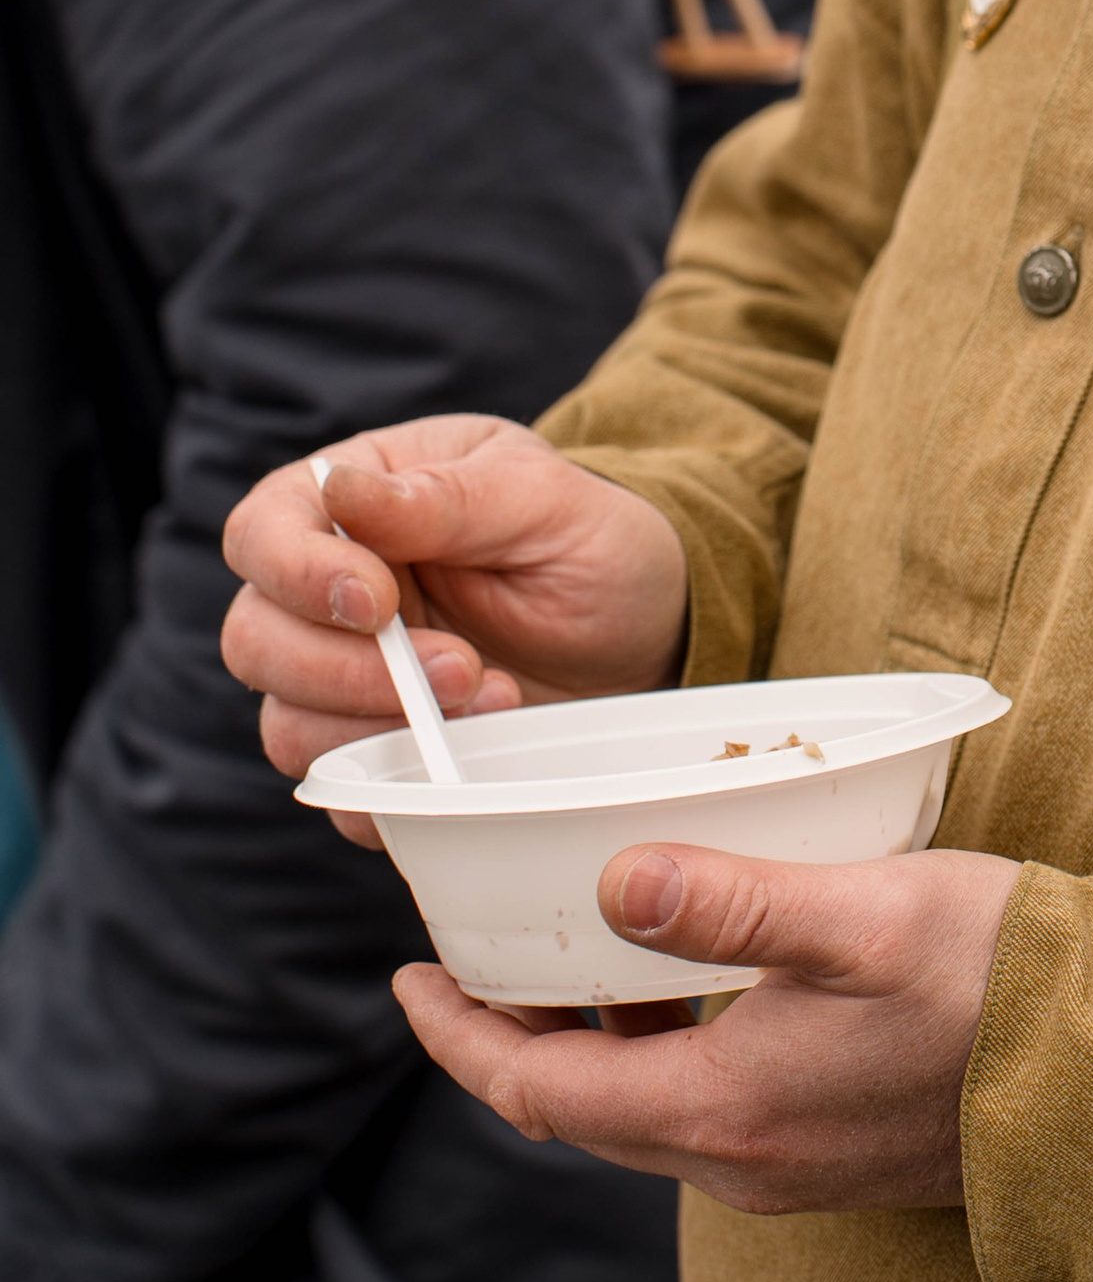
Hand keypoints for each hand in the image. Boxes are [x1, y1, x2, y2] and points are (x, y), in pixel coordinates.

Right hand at [221, 418, 690, 828]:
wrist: (647, 630)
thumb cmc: (592, 541)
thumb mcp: (542, 497)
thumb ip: (445, 498)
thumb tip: (339, 489)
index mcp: (353, 502)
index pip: (263, 532)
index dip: (297, 573)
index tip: (377, 602)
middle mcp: (327, 592)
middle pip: (256, 640)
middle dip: (348, 668)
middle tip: (460, 668)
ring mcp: (346, 677)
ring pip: (285, 723)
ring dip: (379, 729)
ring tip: (493, 699)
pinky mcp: (378, 750)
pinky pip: (339, 792)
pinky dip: (390, 793)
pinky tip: (461, 767)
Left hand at [391, 843, 1021, 1208]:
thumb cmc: (1002, 980)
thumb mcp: (863, 912)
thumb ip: (733, 901)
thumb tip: (613, 883)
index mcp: (725, 1110)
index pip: (539, 1091)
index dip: (459, 1036)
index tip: (408, 974)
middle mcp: (743, 1163)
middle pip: (581, 1111)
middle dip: (513, 1038)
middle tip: (473, 956)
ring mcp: (792, 1170)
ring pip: (645, 1116)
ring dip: (592, 1046)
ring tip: (573, 954)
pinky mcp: (836, 1160)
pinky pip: (709, 1116)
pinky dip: (664, 1057)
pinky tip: (690, 991)